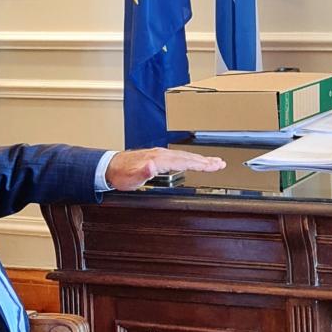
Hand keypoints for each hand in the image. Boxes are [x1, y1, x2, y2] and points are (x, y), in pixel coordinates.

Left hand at [104, 147, 225, 189]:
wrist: (110, 167)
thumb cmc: (121, 174)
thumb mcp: (132, 177)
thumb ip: (143, 171)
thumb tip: (152, 166)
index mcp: (159, 159)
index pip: (185, 161)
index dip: (201, 164)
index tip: (214, 166)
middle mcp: (161, 154)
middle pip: (188, 157)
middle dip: (206, 161)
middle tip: (221, 163)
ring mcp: (160, 155)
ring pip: (185, 156)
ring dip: (200, 159)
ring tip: (213, 162)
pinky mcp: (158, 157)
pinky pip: (178, 157)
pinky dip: (189, 159)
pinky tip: (193, 161)